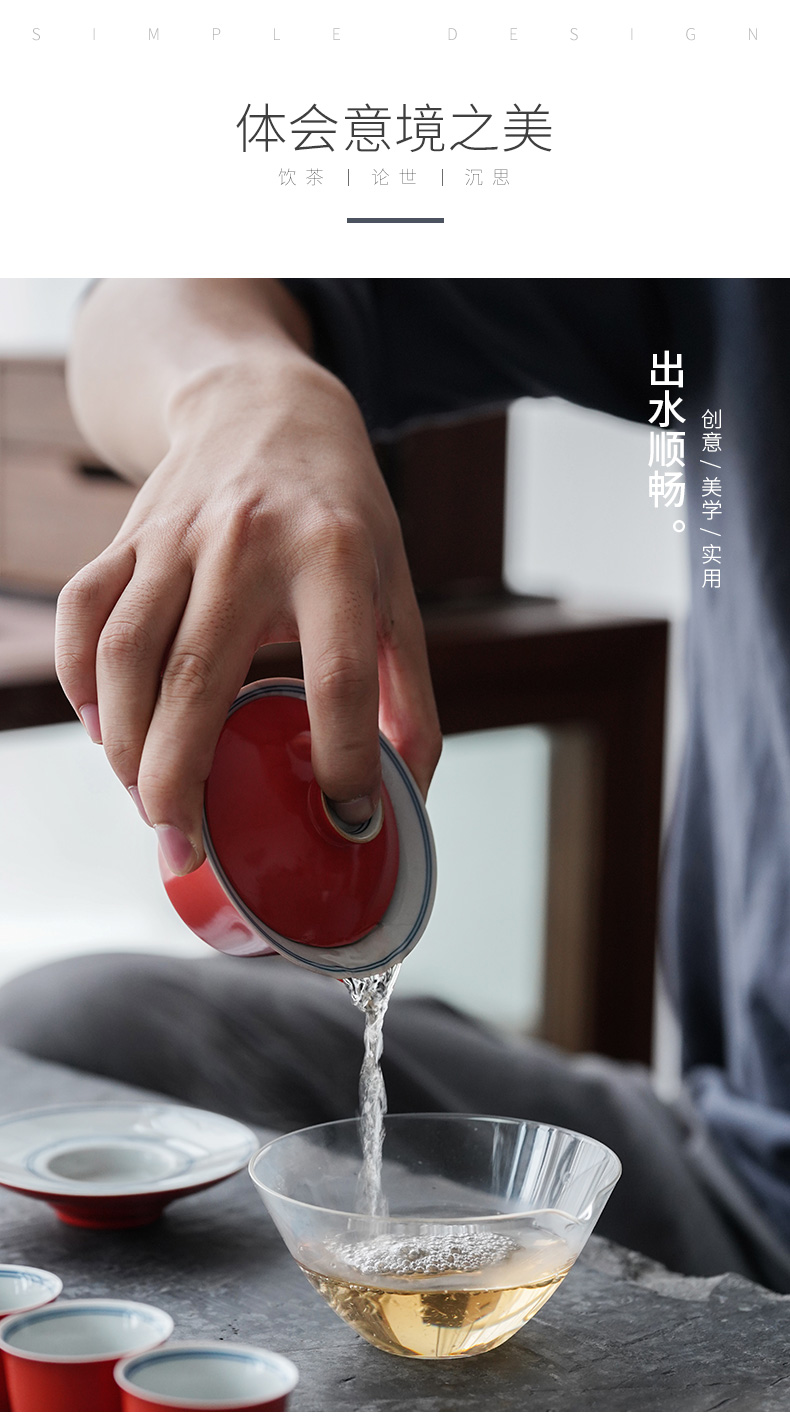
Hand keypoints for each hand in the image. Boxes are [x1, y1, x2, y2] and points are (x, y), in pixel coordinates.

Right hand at [55, 358, 441, 873]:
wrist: (264, 405)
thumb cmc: (342, 512)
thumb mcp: (396, 588)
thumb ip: (407, 692)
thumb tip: (403, 799)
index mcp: (337, 556)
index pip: (338, 677)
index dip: (345, 762)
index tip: (346, 824)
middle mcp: (248, 543)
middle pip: (198, 681)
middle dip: (182, 785)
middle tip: (187, 853)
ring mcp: (177, 536)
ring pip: (125, 659)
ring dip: (127, 749)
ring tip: (150, 805)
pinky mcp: (128, 537)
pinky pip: (84, 618)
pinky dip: (81, 686)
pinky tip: (104, 731)